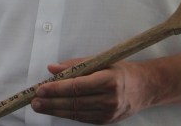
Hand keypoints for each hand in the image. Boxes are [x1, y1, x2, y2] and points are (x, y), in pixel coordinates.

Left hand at [31, 58, 150, 123]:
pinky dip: (67, 114)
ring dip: (55, 110)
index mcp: (109, 80)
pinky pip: (83, 118)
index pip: (78, 86)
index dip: (57, 88)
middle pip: (75, 102)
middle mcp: (110, 98)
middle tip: (34, 100)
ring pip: (77, 113)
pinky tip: (55, 110)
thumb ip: (76, 65)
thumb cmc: (121, 70)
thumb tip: (52, 68)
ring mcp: (109, 112)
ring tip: (39, 106)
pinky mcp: (107, 121)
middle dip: (52, 102)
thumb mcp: (101, 60)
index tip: (41, 88)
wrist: (146, 88)